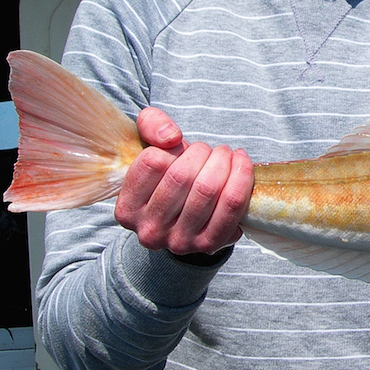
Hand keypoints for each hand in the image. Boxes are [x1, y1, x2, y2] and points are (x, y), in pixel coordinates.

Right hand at [114, 107, 254, 255]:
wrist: (188, 213)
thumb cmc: (168, 174)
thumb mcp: (149, 145)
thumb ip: (151, 125)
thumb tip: (171, 137)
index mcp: (127, 210)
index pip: (153, 162)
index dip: (175, 146)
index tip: (183, 146)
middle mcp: (149, 231)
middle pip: (183, 176)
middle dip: (203, 152)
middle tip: (210, 149)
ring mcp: (180, 242)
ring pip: (208, 189)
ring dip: (224, 161)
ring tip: (225, 155)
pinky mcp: (210, 244)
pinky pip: (233, 204)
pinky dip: (242, 177)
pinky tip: (241, 163)